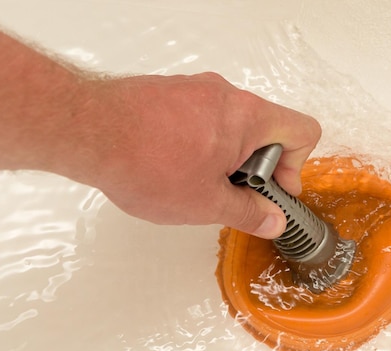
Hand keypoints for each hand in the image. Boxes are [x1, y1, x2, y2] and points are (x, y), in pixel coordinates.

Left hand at [89, 72, 320, 237]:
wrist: (88, 131)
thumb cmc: (145, 161)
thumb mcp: (207, 203)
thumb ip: (248, 213)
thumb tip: (272, 220)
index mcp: (247, 117)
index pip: (302, 130)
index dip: (296, 167)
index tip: (273, 191)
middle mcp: (225, 95)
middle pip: (266, 130)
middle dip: (256, 167)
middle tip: (231, 193)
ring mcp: (196, 90)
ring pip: (232, 126)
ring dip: (227, 157)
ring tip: (196, 183)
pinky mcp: (171, 93)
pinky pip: (202, 118)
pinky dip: (201, 144)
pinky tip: (173, 167)